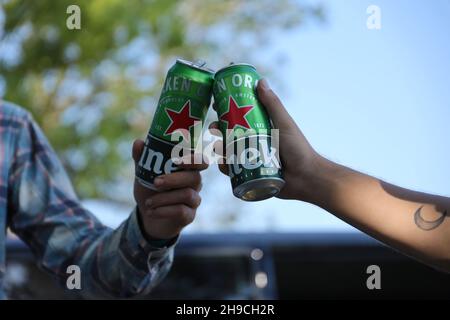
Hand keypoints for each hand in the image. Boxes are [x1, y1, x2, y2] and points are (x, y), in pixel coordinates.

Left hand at [132, 140, 206, 238]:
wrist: (149, 214)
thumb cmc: (151, 189)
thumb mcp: (144, 174)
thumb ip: (142, 158)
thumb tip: (138, 142)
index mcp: (187, 169)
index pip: (200, 161)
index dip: (194, 159)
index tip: (178, 160)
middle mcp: (195, 184)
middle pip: (194, 177)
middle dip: (174, 179)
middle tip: (155, 182)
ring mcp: (194, 200)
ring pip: (187, 195)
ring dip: (164, 198)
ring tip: (148, 202)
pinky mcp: (189, 215)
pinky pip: (181, 211)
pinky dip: (163, 211)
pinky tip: (151, 211)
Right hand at [210, 79, 321, 201]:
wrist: (305, 178)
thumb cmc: (299, 148)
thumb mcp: (284, 123)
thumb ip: (273, 104)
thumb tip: (260, 81)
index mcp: (260, 127)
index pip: (239, 116)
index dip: (226, 111)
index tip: (217, 106)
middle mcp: (253, 142)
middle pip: (229, 134)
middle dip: (218, 131)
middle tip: (214, 129)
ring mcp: (250, 158)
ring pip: (227, 152)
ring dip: (218, 149)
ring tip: (219, 148)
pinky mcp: (249, 174)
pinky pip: (232, 171)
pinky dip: (225, 167)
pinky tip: (223, 164)